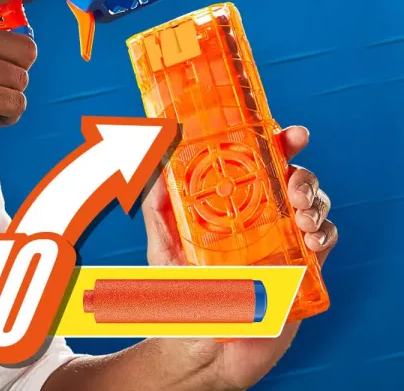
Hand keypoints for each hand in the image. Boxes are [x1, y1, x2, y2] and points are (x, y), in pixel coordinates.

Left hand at [142, 126, 337, 390]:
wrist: (202, 344)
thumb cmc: (180, 290)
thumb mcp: (162, 242)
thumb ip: (158, 207)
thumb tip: (155, 166)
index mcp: (234, 203)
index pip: (260, 164)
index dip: (279, 144)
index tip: (290, 134)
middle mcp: (262, 215)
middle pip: (293, 178)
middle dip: (301, 171)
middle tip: (292, 182)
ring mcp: (283, 240)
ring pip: (314, 204)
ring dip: (314, 200)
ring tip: (300, 214)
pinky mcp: (301, 268)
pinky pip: (324, 240)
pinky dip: (324, 232)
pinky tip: (310, 238)